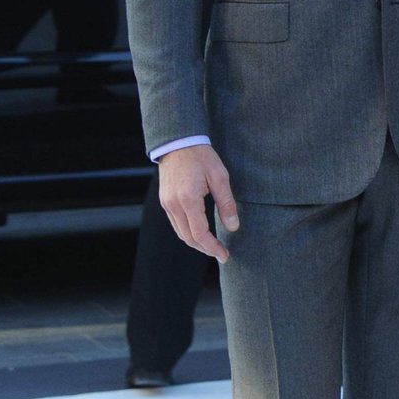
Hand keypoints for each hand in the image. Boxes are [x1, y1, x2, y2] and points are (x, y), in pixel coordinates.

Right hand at [158, 143, 237, 262]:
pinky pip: (176, 224)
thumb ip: (226, 203)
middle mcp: (173, 205)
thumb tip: (233, 227)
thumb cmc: (202, 157)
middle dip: (205, 249)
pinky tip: (200, 234)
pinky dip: (188, 233)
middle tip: (222, 255)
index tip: (225, 255)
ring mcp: (166, 204)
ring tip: (213, 247)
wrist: (179, 143)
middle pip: (188, 237)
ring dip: (196, 243)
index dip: (212, 247)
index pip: (199, 233)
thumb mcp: (220, 177)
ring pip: (180, 232)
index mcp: (188, 199)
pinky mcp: (165, 201)